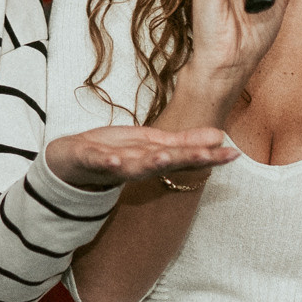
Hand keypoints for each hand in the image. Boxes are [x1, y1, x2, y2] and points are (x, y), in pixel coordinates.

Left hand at [45, 125, 236, 191]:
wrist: (67, 165)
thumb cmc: (112, 152)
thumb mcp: (151, 143)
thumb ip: (183, 143)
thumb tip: (219, 136)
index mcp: (152, 157)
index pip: (184, 155)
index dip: (208, 155)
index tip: (234, 153)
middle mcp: (136, 164)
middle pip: (165, 161)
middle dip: (188, 158)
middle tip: (214, 155)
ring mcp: (111, 164)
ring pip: (135, 164)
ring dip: (151, 162)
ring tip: (167, 156)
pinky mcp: (87, 159)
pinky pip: (97, 161)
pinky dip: (106, 162)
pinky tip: (116, 160)